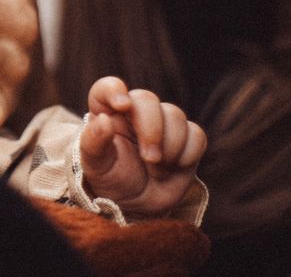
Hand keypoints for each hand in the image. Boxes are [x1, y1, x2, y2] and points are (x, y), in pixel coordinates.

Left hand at [80, 76, 206, 215]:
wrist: (137, 203)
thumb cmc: (111, 179)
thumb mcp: (95, 165)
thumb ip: (93, 142)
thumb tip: (102, 120)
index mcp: (108, 113)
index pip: (108, 87)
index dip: (115, 90)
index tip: (122, 106)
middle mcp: (135, 112)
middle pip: (147, 99)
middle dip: (151, 130)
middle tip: (148, 158)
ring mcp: (163, 124)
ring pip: (174, 114)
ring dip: (169, 146)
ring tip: (156, 169)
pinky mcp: (186, 138)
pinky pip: (196, 134)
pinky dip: (188, 153)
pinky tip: (173, 168)